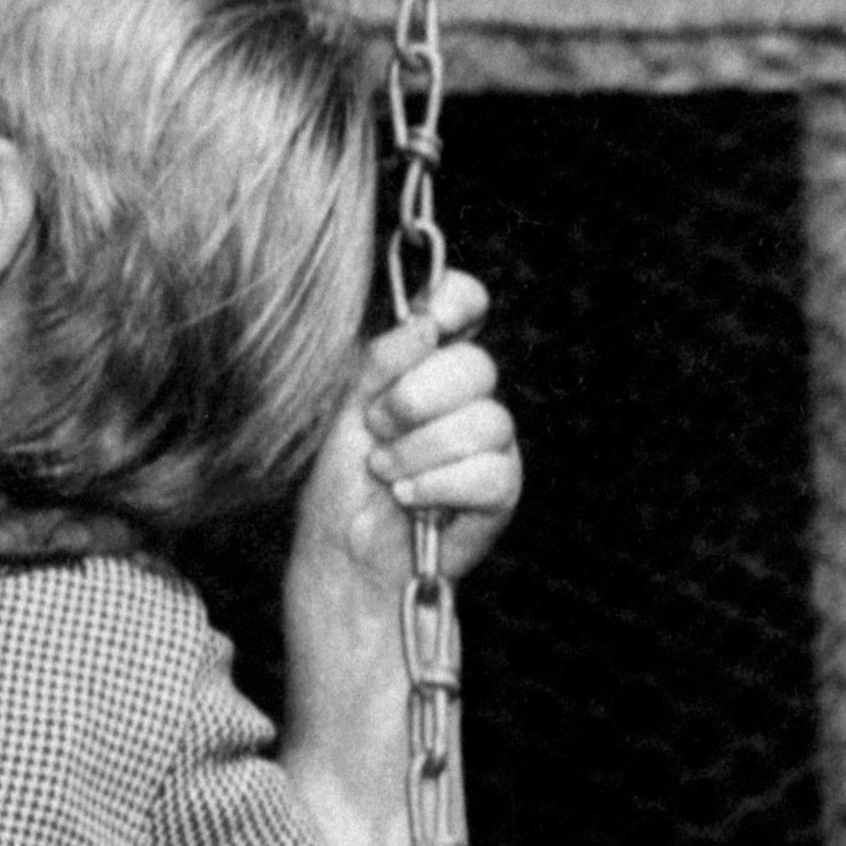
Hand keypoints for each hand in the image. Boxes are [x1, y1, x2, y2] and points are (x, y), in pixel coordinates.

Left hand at [301, 269, 521, 587]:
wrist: (344, 546)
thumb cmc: (342, 474)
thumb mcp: (346, 406)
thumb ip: (381, 360)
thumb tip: (423, 325)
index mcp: (428, 360)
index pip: (465, 303)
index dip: (456, 300)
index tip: (429, 320)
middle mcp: (467, 394)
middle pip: (476, 366)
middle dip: (412, 399)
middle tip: (375, 428)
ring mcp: (492, 440)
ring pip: (484, 422)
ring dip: (417, 450)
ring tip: (383, 470)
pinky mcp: (503, 488)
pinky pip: (490, 472)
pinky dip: (437, 485)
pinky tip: (407, 497)